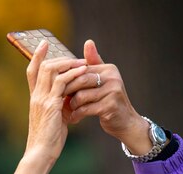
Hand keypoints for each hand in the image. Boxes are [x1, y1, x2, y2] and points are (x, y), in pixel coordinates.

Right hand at [25, 40, 86, 162]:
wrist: (41, 153)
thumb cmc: (48, 140)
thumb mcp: (54, 120)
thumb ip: (59, 107)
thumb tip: (70, 101)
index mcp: (34, 99)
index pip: (32, 71)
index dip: (37, 56)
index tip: (44, 44)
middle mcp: (36, 96)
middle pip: (43, 67)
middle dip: (59, 58)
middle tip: (77, 58)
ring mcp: (42, 99)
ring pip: (52, 71)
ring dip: (69, 65)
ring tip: (84, 64)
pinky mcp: (50, 105)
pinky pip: (62, 83)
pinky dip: (73, 75)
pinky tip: (83, 73)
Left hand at [64, 40, 152, 155]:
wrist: (125, 122)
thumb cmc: (109, 101)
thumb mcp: (102, 80)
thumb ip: (94, 64)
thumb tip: (88, 42)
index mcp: (109, 69)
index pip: (81, 69)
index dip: (67, 78)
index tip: (57, 86)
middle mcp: (112, 78)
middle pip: (81, 80)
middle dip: (67, 90)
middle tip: (58, 98)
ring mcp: (113, 92)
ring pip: (82, 95)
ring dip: (72, 104)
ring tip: (68, 109)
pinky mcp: (110, 107)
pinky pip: (86, 109)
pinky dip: (77, 114)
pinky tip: (73, 118)